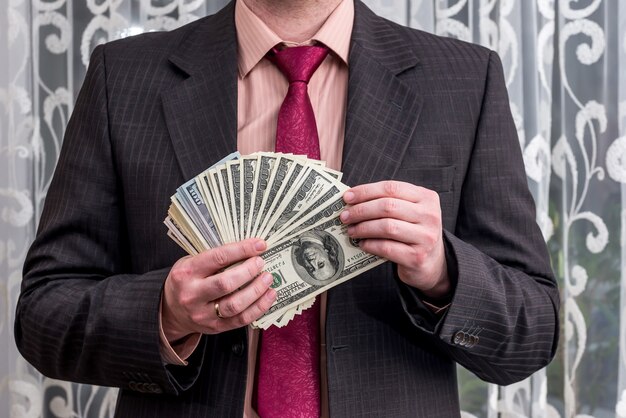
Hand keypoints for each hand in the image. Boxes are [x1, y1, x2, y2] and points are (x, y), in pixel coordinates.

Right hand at [161, 238, 275, 341]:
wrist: (171, 311)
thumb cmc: (187, 280)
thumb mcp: (192, 263)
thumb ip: (215, 258)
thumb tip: (250, 249)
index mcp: (187, 272)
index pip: (217, 258)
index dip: (241, 250)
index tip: (260, 245)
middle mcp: (192, 294)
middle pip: (225, 283)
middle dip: (248, 271)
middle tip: (261, 263)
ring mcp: (203, 314)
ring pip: (235, 305)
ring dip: (256, 291)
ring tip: (268, 279)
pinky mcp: (214, 327)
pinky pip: (240, 320)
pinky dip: (258, 308)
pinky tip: (269, 296)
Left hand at [340, 181, 449, 298]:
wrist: (432, 263)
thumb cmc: (413, 232)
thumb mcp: (409, 212)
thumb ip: (388, 202)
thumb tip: (352, 199)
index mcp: (427, 197)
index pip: (391, 188)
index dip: (366, 191)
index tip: (347, 197)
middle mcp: (430, 215)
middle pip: (388, 206)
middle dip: (361, 210)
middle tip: (344, 216)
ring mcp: (426, 237)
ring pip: (387, 227)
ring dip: (363, 228)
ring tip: (351, 230)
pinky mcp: (417, 257)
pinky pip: (387, 247)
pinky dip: (370, 245)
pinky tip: (362, 244)